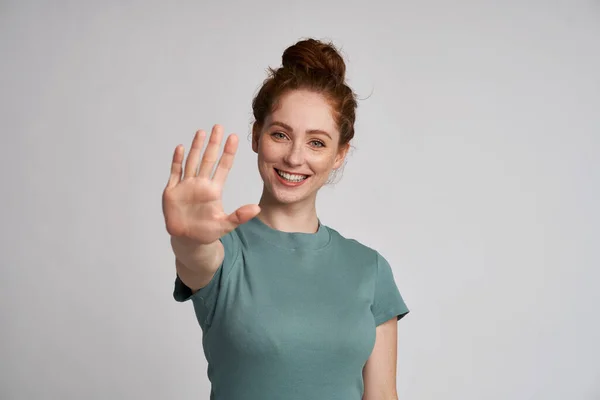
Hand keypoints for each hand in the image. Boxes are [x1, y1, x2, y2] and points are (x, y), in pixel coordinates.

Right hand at [162, 124, 259, 243]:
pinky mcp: (172, 191)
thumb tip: (257, 209)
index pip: (223, 167)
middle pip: (208, 159)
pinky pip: (175, 173)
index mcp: (214, 190)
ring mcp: (186, 186)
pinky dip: (177, 161)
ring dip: (196, 147)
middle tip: (219, 127)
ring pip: (192, 161)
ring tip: (201, 132)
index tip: (234, 137)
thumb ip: (240, 216)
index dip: (228, 152)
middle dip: (213, 143)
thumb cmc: (207, 232)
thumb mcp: (226, 225)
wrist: (187, 239)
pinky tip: (180, 148)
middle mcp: (201, 184)